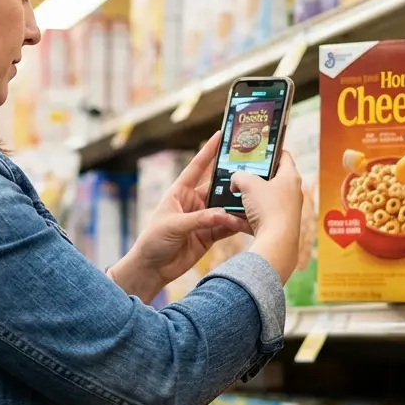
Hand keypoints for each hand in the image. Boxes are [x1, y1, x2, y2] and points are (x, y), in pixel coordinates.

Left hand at [109, 132, 249, 301]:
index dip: (208, 151)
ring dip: (236, 205)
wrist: (152, 268)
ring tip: (253, 199)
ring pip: (224, 207)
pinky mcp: (208, 235)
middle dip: (231, 179)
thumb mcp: (174, 225)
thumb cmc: (153, 241)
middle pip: (216, 187)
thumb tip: (224, 214)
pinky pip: (225, 226)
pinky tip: (246, 221)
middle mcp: (193, 202)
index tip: (220, 135)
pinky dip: (235, 224)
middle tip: (250, 169)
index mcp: (179, 192)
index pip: (196, 168)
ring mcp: (202, 218)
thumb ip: (200, 219)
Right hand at [233, 152, 303, 282]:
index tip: (257, 149)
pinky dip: (243, 218)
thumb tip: (235, 180)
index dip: (270, 150)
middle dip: (253, 177)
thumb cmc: (269, 208)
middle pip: (270, 179)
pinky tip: (226, 217)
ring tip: (230, 195)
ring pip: (261, 200)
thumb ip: (239, 176)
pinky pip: (256, 218)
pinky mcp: (276, 226)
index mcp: (290, 177)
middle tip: (239, 173)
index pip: (283, 156)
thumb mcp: (248, 183)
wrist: (276, 242)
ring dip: (245, 199)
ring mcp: (284, 210)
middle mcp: (291, 193)